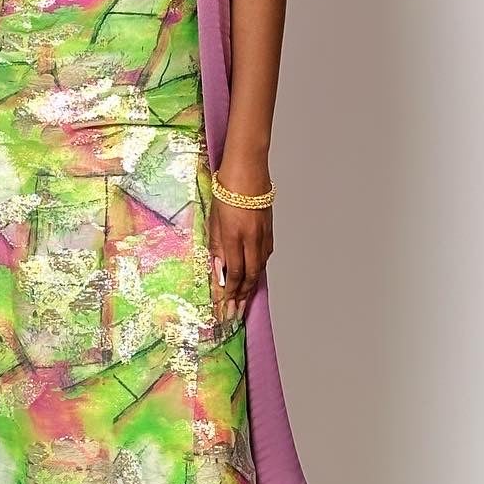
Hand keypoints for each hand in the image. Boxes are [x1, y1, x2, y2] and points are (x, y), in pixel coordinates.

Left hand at [208, 179, 273, 327]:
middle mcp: (251, 239)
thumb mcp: (214, 218)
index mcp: (234, 236)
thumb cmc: (226, 190)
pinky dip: (257, 270)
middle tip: (234, 314)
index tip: (223, 309)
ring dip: (249, 287)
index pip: (232, 273)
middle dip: (241, 298)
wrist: (248, 169)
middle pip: (248, 276)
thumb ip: (217, 246)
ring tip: (243, 302)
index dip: (228, 294)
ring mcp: (263, 235)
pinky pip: (264, 256)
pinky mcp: (269, 230)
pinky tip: (252, 278)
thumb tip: (218, 270)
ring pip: (258, 268)